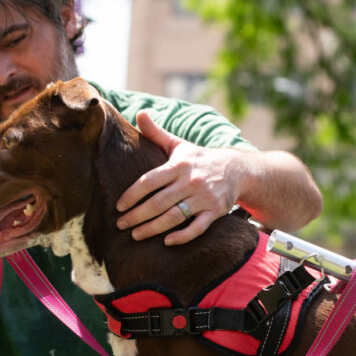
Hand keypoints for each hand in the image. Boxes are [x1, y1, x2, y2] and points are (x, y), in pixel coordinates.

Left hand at [116, 111, 250, 245]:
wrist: (236, 169)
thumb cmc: (200, 158)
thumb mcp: (179, 144)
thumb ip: (157, 133)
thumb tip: (139, 112)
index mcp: (179, 165)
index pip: (149, 181)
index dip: (132, 195)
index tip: (118, 206)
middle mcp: (191, 182)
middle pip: (158, 202)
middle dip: (137, 215)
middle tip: (120, 224)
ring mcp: (204, 198)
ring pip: (174, 216)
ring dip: (152, 228)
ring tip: (135, 235)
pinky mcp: (215, 212)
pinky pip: (197, 228)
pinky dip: (182, 236)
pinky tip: (167, 242)